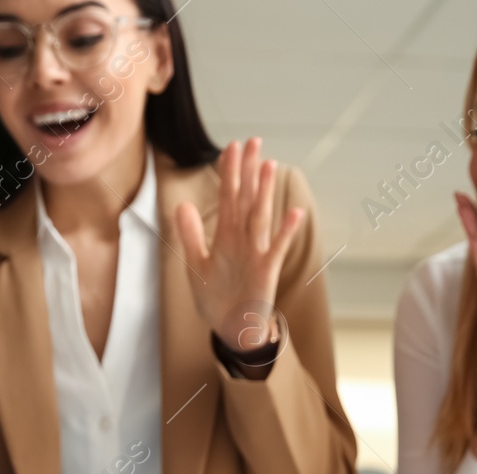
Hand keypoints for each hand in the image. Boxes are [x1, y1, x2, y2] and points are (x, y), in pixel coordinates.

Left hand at [176, 137, 306, 353]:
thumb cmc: (217, 298)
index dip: (229, 173)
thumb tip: (182, 205)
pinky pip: (276, 248)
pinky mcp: (266, 272)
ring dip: (264, 193)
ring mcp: (256, 254)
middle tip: (254, 141)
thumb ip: (191, 234)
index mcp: (226, 236)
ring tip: (269, 166)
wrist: (231, 329)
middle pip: (245, 199)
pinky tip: (294, 213)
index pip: (228, 198)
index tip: (231, 147)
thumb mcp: (197, 264)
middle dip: (248, 172)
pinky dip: (285, 232)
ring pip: (260, 217)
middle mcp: (243, 240)